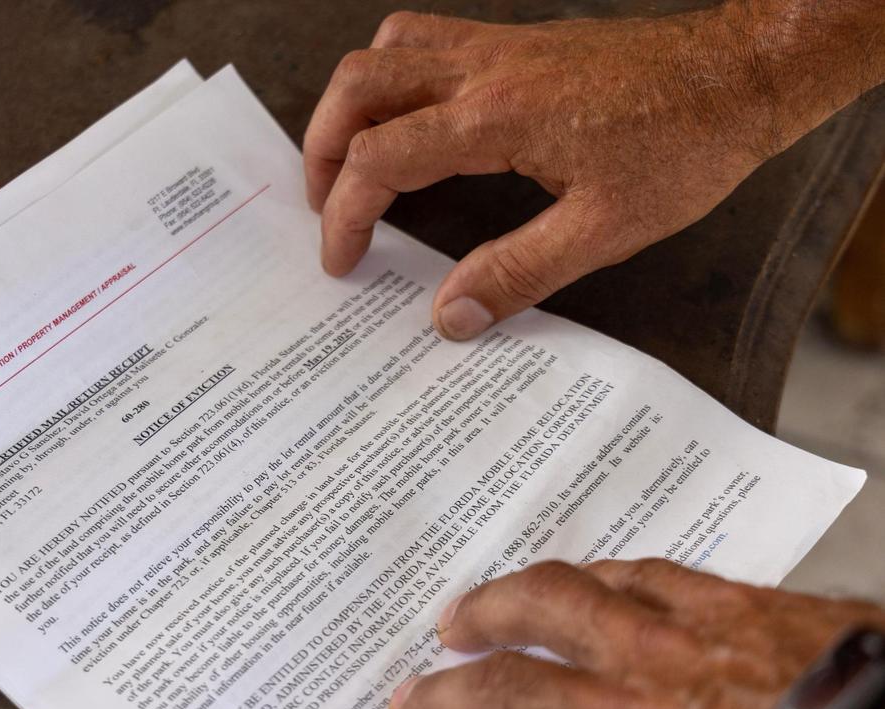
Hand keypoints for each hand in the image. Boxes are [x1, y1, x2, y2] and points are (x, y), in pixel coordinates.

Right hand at [304, 4, 884, 339]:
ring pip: (384, 51)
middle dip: (321, 150)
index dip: (345, 215)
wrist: (740, 73)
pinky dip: (393, 76)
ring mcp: (497, 45)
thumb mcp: (604, 231)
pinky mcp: (516, 40)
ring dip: (350, 106)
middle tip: (325, 208)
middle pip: (358, 87)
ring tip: (351, 163)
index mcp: (495, 117)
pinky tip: (411, 119)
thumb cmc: (684, 147)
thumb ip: (517, 273)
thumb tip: (448, 316)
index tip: (341, 261)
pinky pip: (424, 38)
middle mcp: (483, 68)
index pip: (380, 160)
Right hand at [386, 559, 884, 708]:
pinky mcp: (717, 601)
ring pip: (553, 605)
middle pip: (507, 693)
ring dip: (495, 609)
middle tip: (406, 700)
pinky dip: (594, 575)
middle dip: (445, 699)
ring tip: (457, 616)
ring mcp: (668, 644)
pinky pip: (637, 572)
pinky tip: (577, 574)